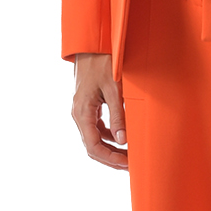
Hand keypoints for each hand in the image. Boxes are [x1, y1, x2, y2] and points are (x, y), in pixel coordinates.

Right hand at [71, 53, 127, 169]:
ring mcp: (82, 112)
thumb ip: (119, 115)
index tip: (128, 164)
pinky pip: (97, 129)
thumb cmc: (102, 62)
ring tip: (130, 155)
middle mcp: (79, 115)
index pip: (93, 147)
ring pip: (95, 139)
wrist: (91, 45)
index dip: (111, 159)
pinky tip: (124, 138)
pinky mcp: (88, 107)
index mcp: (82, 113)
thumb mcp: (114, 88)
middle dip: (111, 158)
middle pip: (92, 147)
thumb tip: (123, 141)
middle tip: (131, 165)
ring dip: (111, 149)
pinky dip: (110, 137)